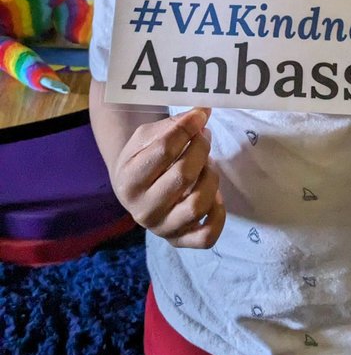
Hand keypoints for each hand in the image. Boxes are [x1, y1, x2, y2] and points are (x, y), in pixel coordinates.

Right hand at [110, 107, 224, 247]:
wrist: (134, 189)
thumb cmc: (142, 158)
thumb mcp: (145, 137)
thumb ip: (172, 126)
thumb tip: (203, 114)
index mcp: (128, 181)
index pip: (163, 151)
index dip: (187, 129)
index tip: (200, 116)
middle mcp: (142, 211)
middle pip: (184, 176)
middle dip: (201, 149)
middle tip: (204, 137)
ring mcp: (162, 228)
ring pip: (198, 205)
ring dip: (211, 177)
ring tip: (207, 164)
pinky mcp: (180, 240)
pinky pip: (207, 236)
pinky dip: (218, 214)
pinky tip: (214, 196)